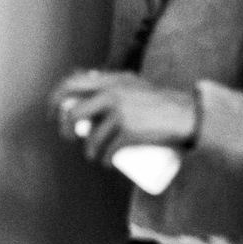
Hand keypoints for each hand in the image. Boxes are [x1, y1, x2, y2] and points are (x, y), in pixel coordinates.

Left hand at [49, 69, 196, 166]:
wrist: (187, 114)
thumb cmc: (161, 101)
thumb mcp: (137, 85)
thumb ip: (116, 83)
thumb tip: (87, 84)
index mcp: (112, 80)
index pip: (72, 83)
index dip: (57, 99)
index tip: (56, 112)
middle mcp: (112, 93)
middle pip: (73, 112)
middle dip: (65, 127)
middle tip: (70, 135)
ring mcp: (120, 113)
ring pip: (91, 137)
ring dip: (89, 151)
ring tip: (94, 155)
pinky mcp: (128, 132)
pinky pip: (107, 150)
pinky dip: (104, 159)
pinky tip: (105, 163)